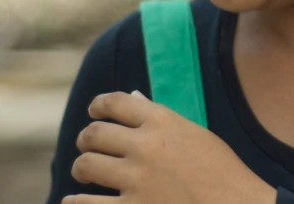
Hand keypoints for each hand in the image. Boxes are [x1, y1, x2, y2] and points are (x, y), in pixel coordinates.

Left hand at [64, 91, 276, 203]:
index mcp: (163, 121)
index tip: (94, 112)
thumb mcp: (194, 134)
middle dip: (87, 138)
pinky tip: (73, 202)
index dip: (98, 105)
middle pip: (95, 133)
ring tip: (86, 173)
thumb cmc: (220, 170)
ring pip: (86, 165)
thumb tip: (132, 100)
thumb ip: (160, 120)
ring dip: (82, 168)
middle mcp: (146, 146)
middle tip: (88, 146)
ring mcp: (137, 180)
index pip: (116, 103)